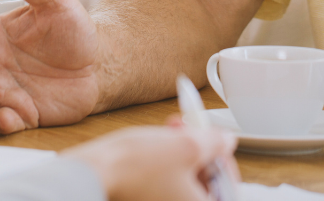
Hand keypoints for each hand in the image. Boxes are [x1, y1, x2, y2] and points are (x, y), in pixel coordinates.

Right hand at [66, 125, 238, 200]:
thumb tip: (225, 141)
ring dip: (183, 151)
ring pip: (185, 180)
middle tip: (192, 130)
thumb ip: (215, 143)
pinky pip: (167, 183)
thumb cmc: (135, 167)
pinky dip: (168, 161)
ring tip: (172, 129)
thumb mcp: (187, 146)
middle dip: (201, 151)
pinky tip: (159, 141)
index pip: (228, 189)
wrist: (95, 172)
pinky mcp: (146, 199)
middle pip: (206, 184)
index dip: (224, 160)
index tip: (217, 142)